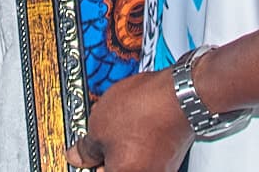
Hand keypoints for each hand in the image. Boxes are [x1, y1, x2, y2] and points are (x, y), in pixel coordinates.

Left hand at [68, 68, 191, 170]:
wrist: (181, 93)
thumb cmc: (145, 111)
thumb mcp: (99, 126)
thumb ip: (85, 149)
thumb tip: (77, 156)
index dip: (90, 163)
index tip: (84, 155)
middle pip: (117, 169)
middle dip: (105, 156)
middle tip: (96, 138)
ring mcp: (162, 168)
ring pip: (133, 161)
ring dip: (122, 147)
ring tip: (116, 124)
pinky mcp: (172, 155)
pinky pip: (147, 152)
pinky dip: (139, 141)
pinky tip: (134, 122)